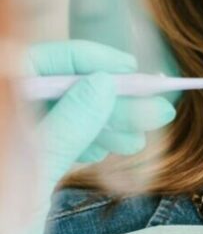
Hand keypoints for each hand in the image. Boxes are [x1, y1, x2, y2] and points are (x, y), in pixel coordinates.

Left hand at [6, 41, 175, 233]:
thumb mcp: (28, 174)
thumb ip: (66, 126)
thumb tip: (104, 83)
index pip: (44, 60)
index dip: (92, 59)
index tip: (132, 70)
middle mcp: (7, 114)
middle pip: (64, 89)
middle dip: (113, 100)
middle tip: (156, 110)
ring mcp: (17, 137)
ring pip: (69, 115)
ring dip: (109, 124)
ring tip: (140, 137)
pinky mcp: (24, 161)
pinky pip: (63, 138)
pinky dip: (92, 141)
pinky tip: (113, 149)